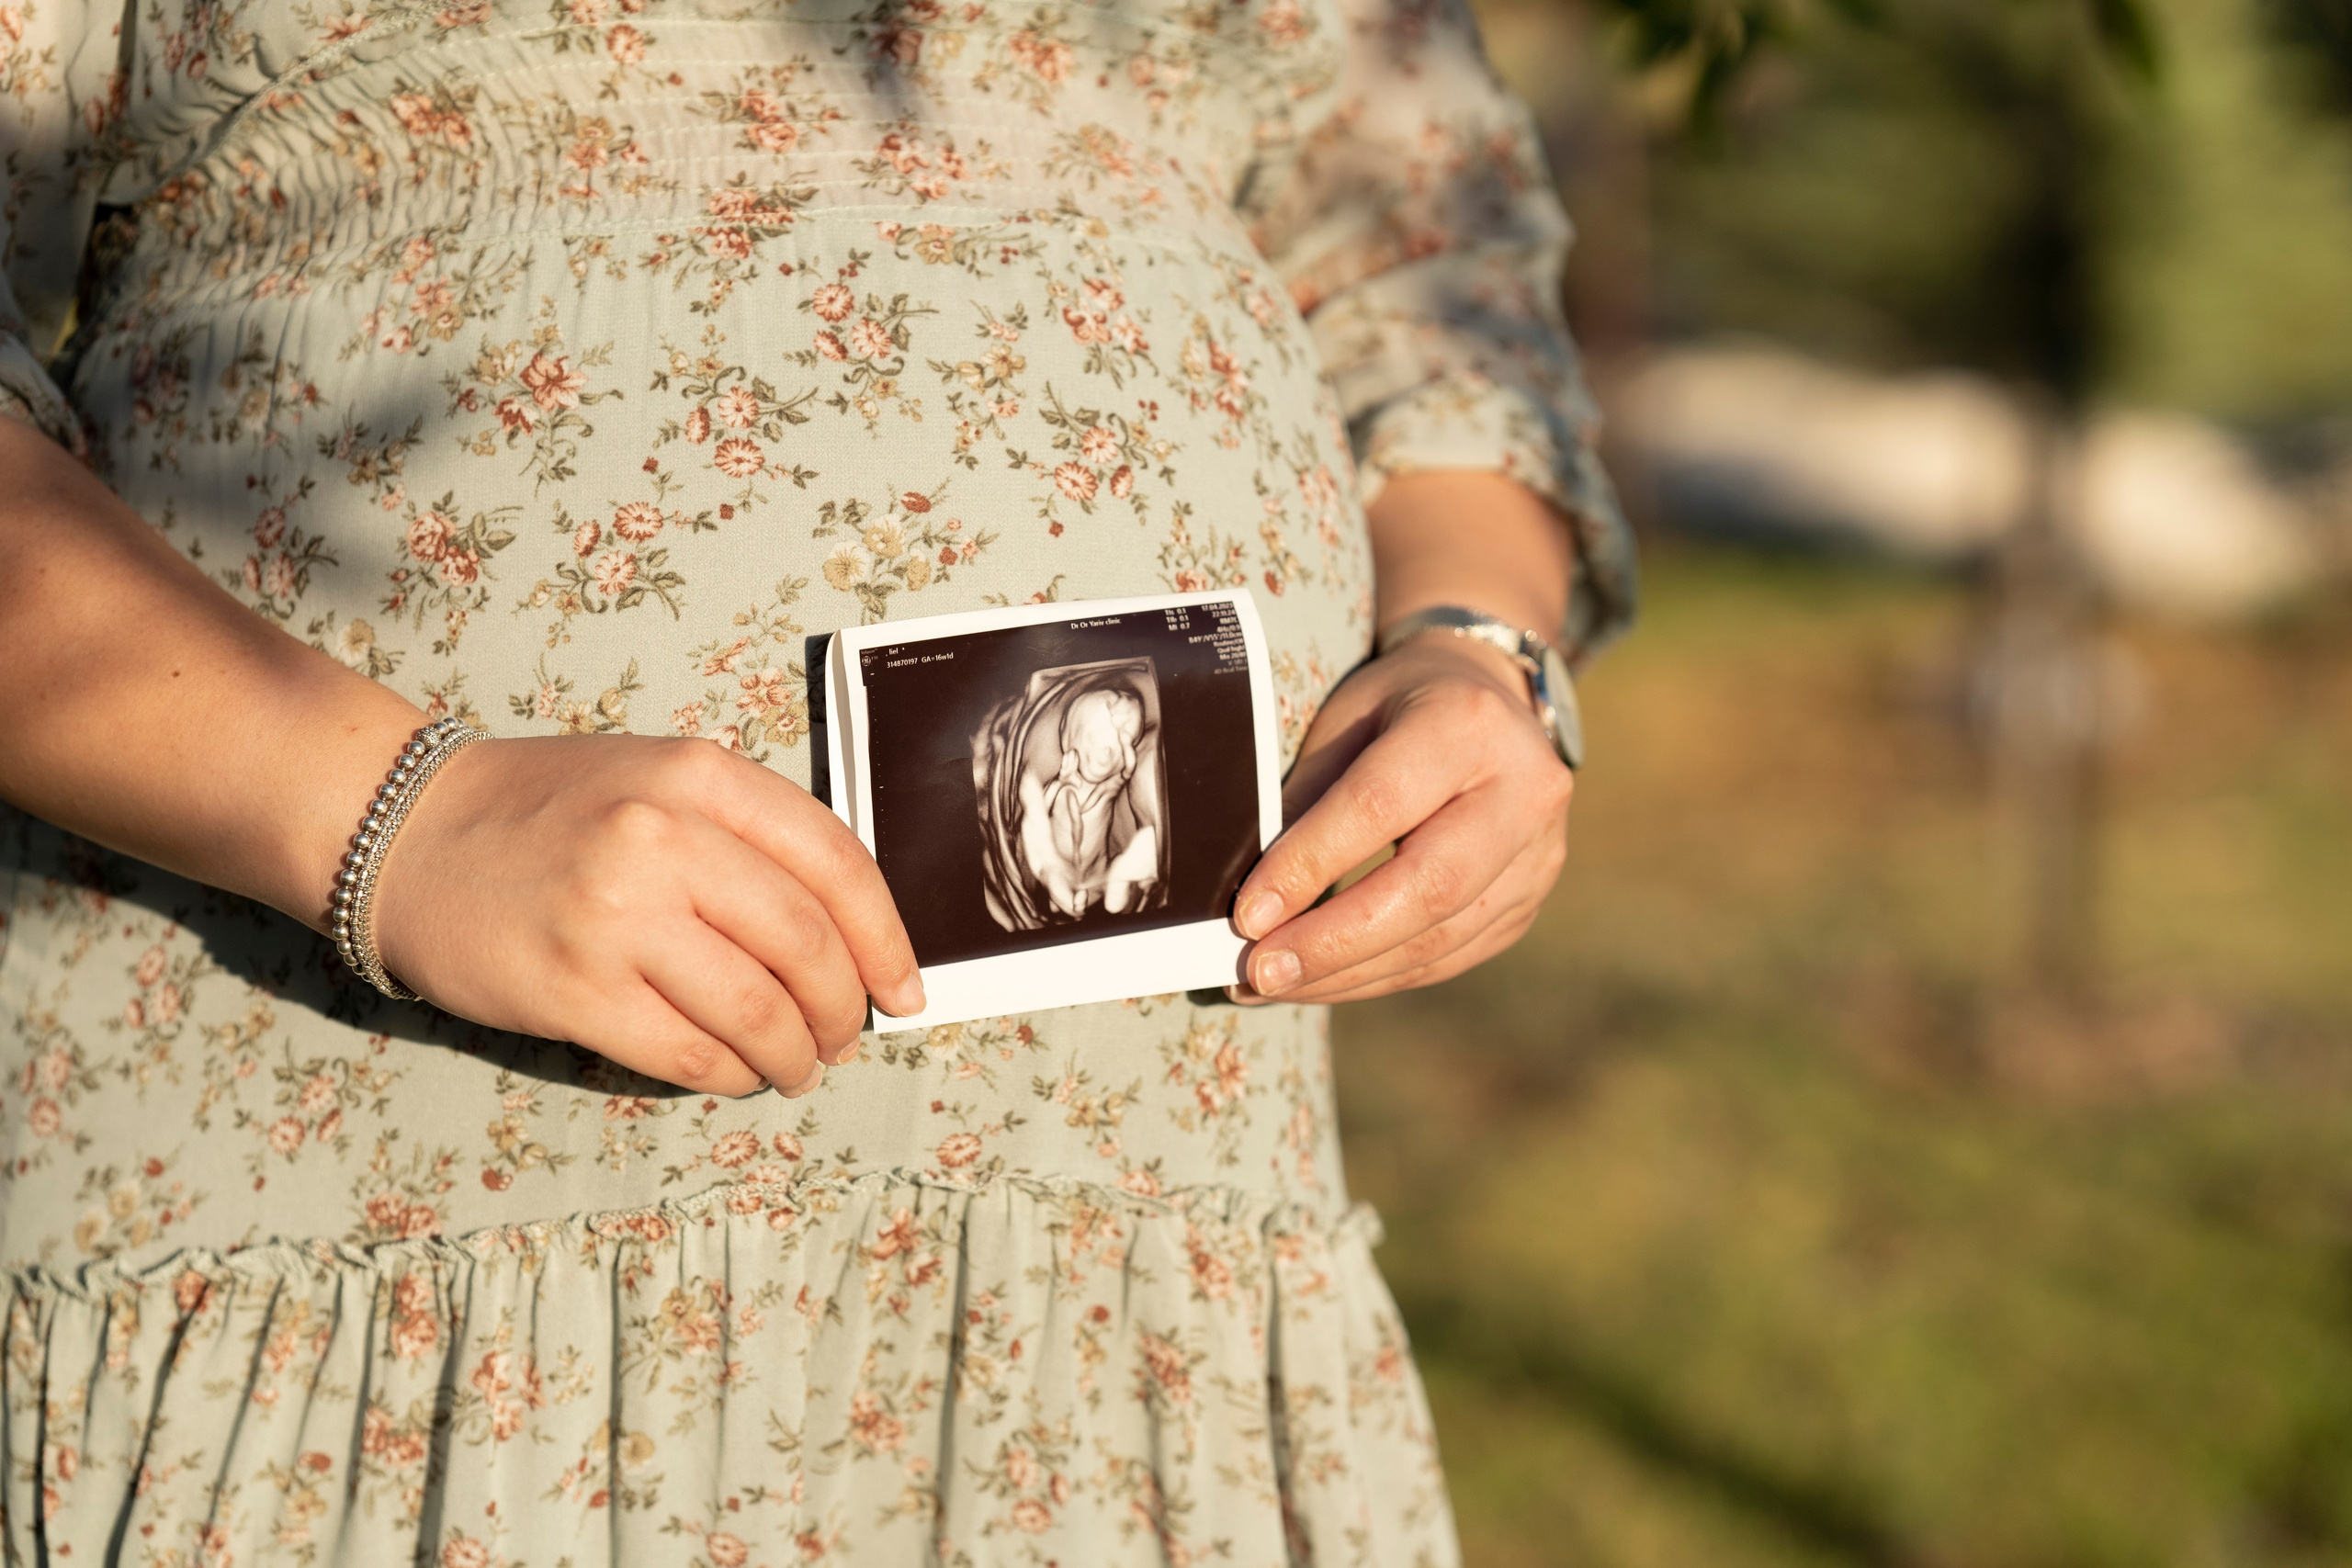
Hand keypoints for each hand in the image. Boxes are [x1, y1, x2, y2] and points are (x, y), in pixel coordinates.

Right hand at [372, 734, 923, 1097]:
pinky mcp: (572, 989)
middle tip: (842, 1038)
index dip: (885, 940)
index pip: (837, 864)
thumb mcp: (661, 780)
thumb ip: (750, 838)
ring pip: (756, 1011)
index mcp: (699, 777)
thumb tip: (851, 937)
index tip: (903, 990)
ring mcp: (615, 916)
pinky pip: (688, 1051)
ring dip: (793, 1055)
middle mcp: (662, 838)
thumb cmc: (553, 812)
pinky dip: (730, 1074)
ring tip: (796, 1067)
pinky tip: (736, 1072)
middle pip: (805, 947)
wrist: (408, 831)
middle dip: (841, 1010)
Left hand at [1228, 636, 1571, 1004]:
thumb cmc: (1398, 706)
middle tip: (1260, 972)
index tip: (1248, 916)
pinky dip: (1379, 975)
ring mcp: (1538, 853)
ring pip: (1440, 938)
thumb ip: (1307, 800)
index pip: (1379, 807)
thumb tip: (1256, 899)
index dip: (1309, 866)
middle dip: (1333, 943)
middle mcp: (1522, 791)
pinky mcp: (1530, 899)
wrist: (1489, 696)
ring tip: (1274, 985)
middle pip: (1428, 888)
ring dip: (1348, 974)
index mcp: (1466, 724)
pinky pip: (1451, 956)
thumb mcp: (1345, 720)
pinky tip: (1323, 981)